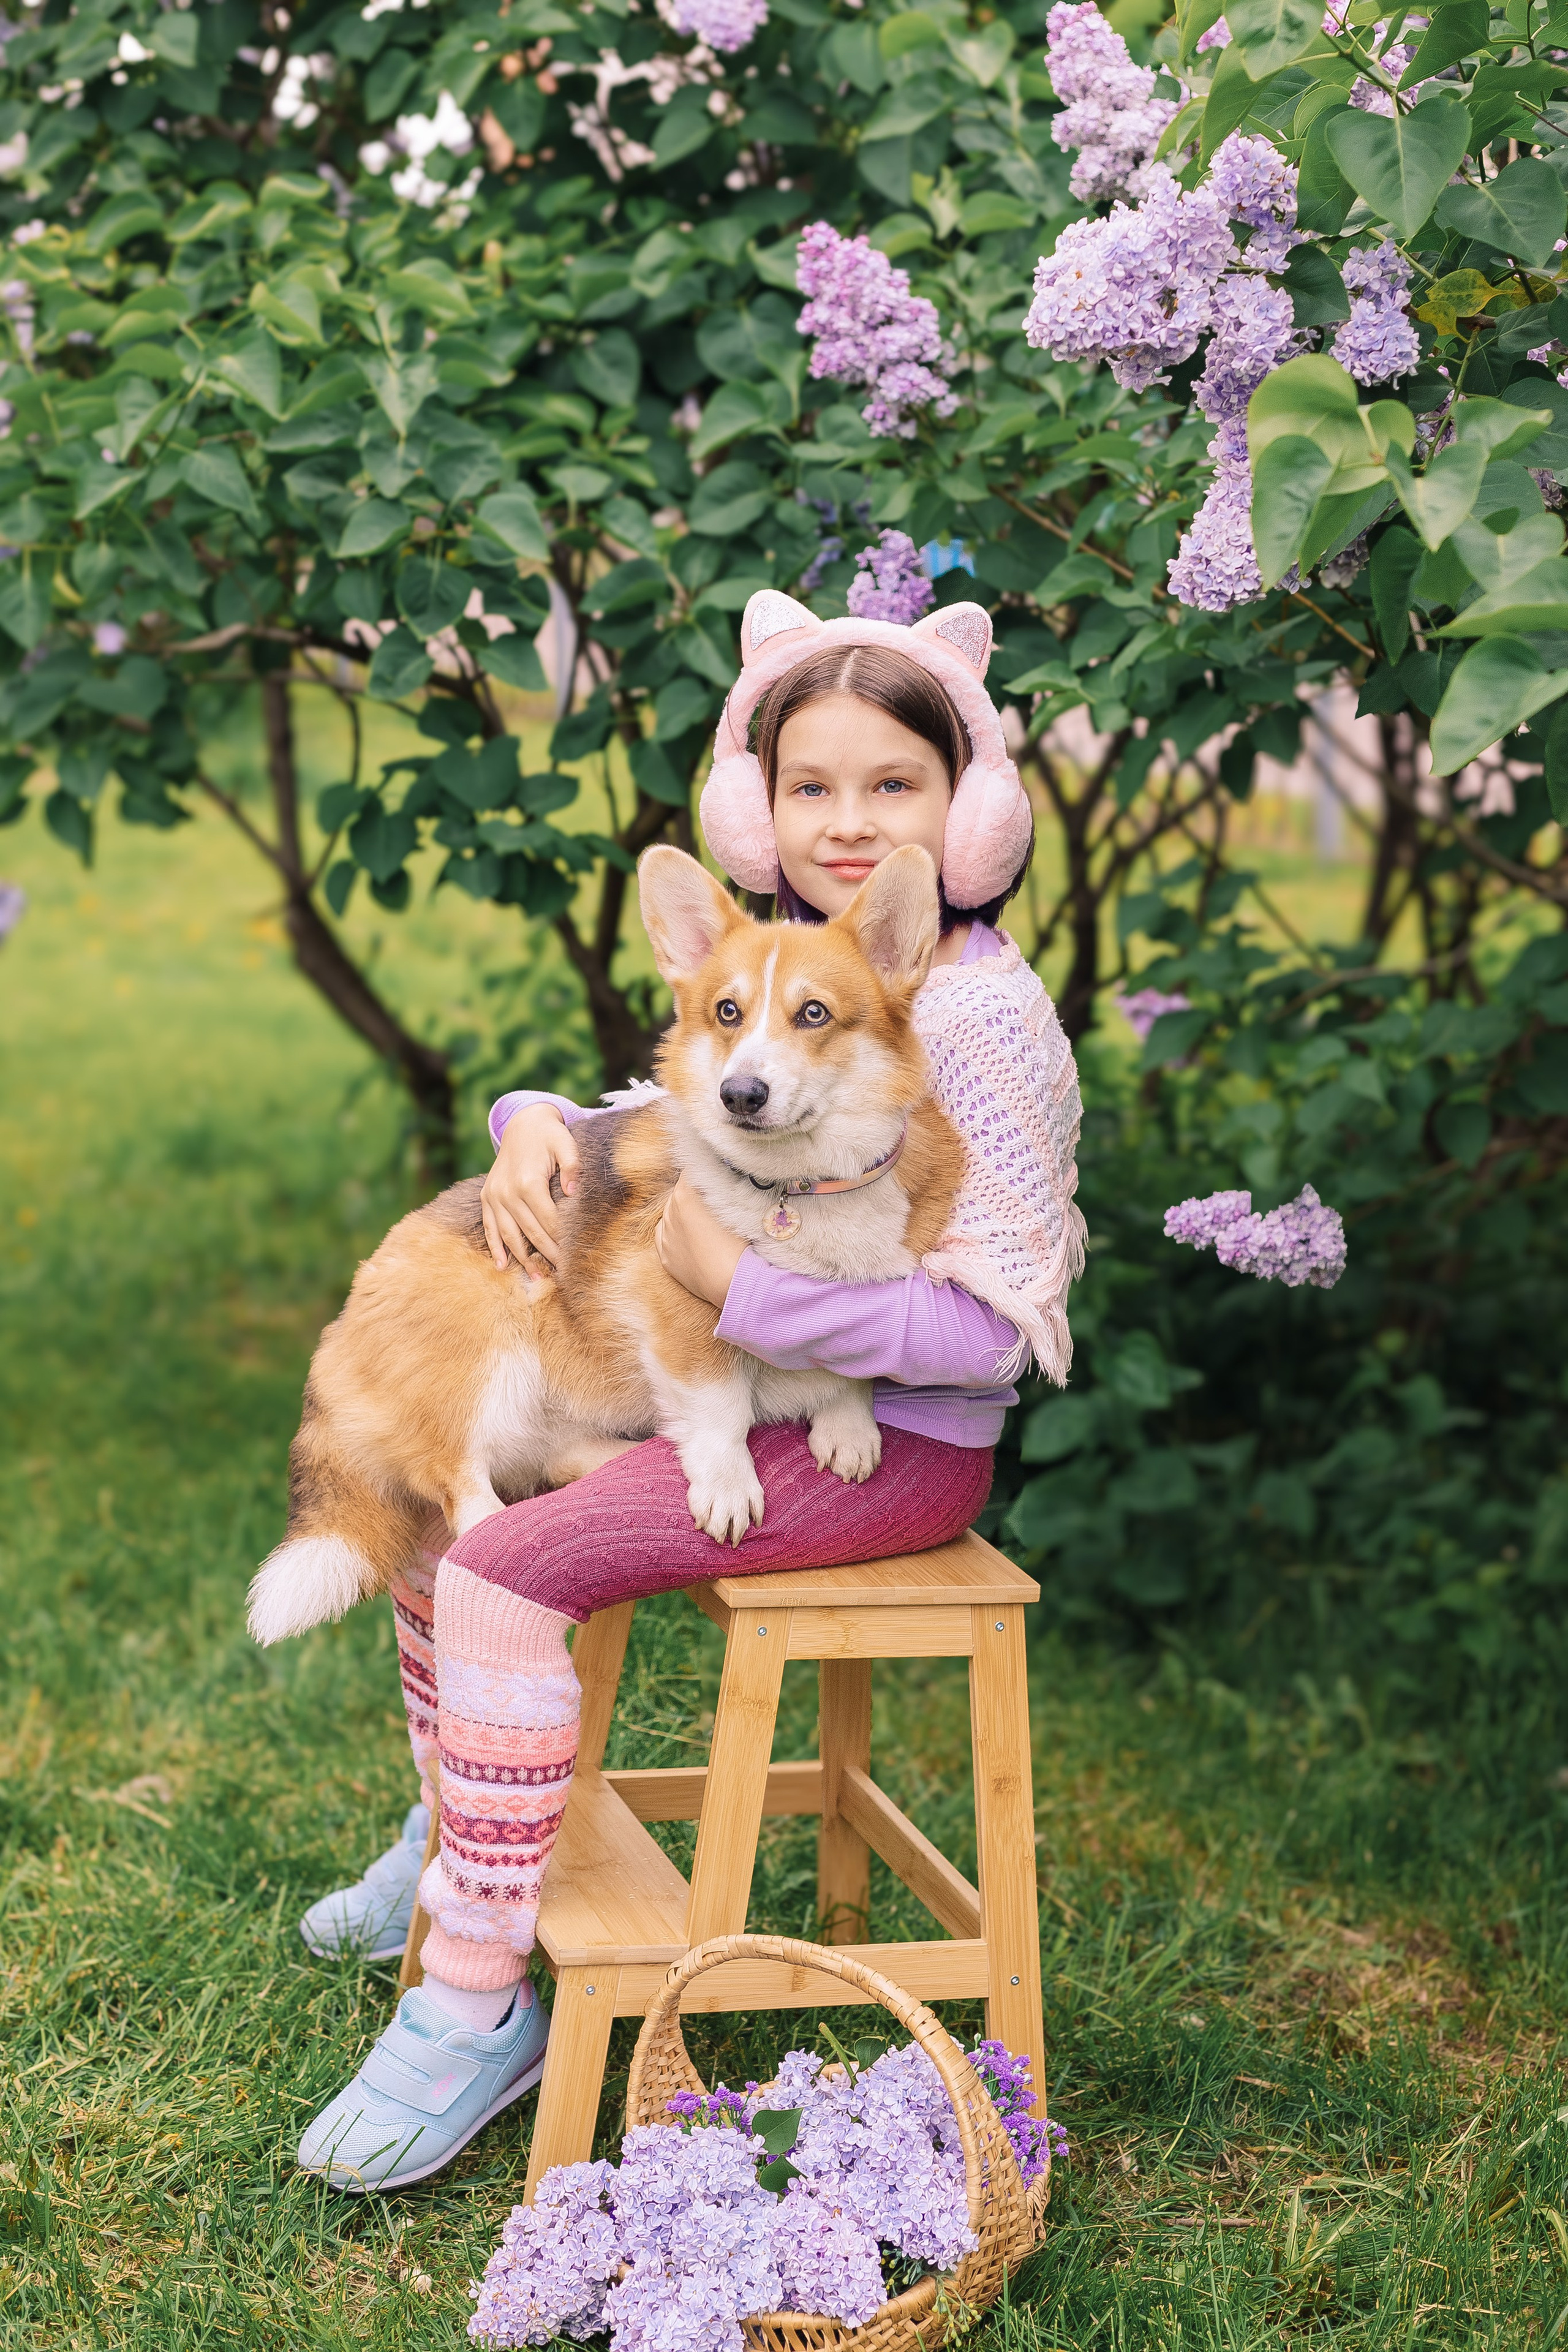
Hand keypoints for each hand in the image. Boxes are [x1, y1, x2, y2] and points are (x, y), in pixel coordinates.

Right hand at [481, 1103, 579, 1268]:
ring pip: (509, 1235)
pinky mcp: (487, 1197)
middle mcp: (507, 1192)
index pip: (549, 1221)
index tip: (574, 1259)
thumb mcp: (566, 1143)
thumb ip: (573, 1165)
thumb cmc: (549, 1135)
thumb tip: (573, 1191)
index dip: (562, 1242)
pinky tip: (502, 1265)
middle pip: (531, 1232)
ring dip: (522, 1259)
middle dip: (547, 1255)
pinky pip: (489, 1227)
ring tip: (538, 1278)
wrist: (522, 1123)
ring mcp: (494, 1196)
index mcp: (528, 1182)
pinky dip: (495, 1247)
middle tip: (562, 1275)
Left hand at [655, 1174, 748, 1309]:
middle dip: (695, 1193)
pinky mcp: (665, 1257)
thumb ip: (723, 1188)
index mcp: (685, 1195)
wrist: (734, 1283)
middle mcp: (669, 1212)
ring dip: (685, 1212)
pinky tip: (691, 1237)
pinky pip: (664, 1236)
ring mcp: (665, 1236)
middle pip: (680, 1191)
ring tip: (705, 1221)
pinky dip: (676, 1233)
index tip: (717, 1173)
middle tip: (715, 1199)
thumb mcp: (737, 1206)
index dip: (706, 1171)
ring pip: (671, 1213)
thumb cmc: (742, 1243)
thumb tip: (723, 1174)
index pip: (692, 1170)